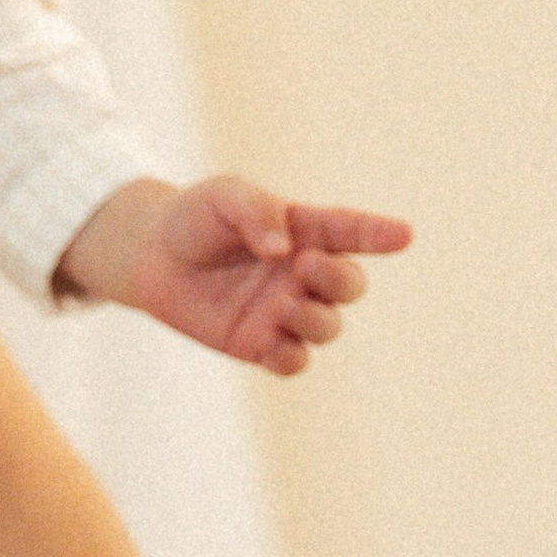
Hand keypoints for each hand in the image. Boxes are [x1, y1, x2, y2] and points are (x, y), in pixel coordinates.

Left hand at [56, 177, 412, 377]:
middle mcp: (302, 274)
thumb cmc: (195, 217)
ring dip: (314, 319)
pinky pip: (293, 361)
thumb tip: (284, 251)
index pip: (352, 232)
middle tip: (305, 267)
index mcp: (305, 231)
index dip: (379, 234)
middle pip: (350, 285)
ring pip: (327, 327)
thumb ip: (259, 213)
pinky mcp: (259, 343)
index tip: (405, 235)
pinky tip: (272, 342)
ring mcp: (284, 311)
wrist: (151, 255)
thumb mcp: (225, 196)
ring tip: (281, 305)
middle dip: (339, 280)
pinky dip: (291, 355)